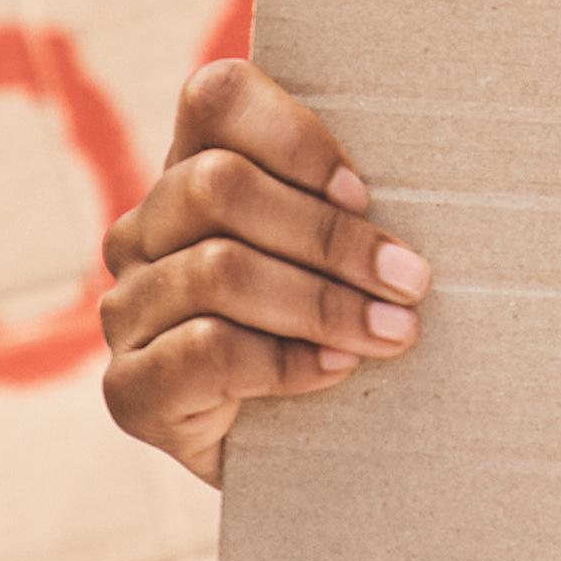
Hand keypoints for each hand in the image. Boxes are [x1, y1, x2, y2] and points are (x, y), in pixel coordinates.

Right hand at [95, 55, 428, 480]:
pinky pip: (204, 349)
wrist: (296, 461)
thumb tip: (434, 180)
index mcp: (192, 175)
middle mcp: (144, 232)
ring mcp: (127, 310)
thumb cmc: (334, 334)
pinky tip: (332, 370)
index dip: (292, 136)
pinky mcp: (129, 390)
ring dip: (323, 302)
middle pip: (219, 186)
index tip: (364, 194)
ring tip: (393, 331)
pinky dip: (283, 360)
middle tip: (410, 279)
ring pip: (218, 270)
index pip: (214, 99)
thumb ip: (352, 206)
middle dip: (330, 235)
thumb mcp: (344, 259)